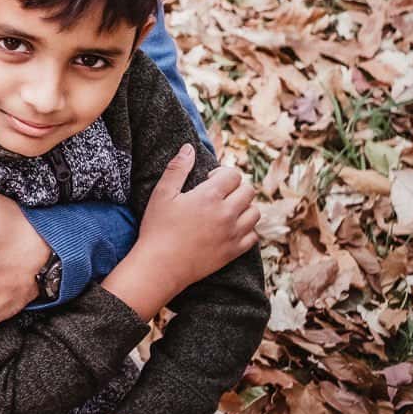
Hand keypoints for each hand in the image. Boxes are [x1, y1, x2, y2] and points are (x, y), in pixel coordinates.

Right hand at [131, 144, 259, 292]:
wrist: (161, 266)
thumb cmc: (157, 228)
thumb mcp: (162, 194)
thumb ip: (177, 168)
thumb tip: (188, 148)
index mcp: (209, 196)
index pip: (233, 175)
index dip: (223, 173)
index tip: (210, 179)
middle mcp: (226, 214)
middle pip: (248, 191)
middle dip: (236, 188)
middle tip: (219, 194)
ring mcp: (233, 234)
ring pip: (255, 213)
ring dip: (244, 207)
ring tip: (227, 210)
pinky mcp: (233, 251)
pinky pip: (253, 236)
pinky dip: (246, 229)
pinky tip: (231, 229)